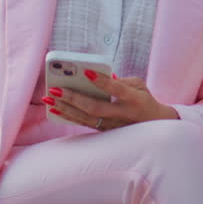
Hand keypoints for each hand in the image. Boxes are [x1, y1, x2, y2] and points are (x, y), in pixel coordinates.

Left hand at [42, 71, 179, 130]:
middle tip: (56, 88)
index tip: (87, 72)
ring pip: (85, 119)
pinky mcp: (104, 131)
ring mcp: (112, 126)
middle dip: (74, 98)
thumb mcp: (140, 86)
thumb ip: (120, 80)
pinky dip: (68, 116)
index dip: (103, 82)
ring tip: (49, 98)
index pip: (118, 90)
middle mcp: (122, 115)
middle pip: (95, 108)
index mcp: (135, 100)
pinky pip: (84, 124)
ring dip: (65, 109)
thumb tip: (97, 77)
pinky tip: (54, 109)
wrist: (153, 126)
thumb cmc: (144, 100)